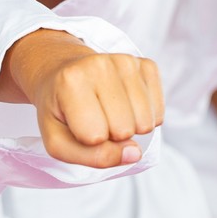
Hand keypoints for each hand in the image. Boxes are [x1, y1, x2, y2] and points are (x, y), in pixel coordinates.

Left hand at [3, 30, 162, 168]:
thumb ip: (92, 157)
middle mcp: (100, 65)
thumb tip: (135, 153)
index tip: (77, 124)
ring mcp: (127, 61)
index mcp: (70, 81)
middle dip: (111, 135)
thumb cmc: (60, 111)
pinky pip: (158, 112)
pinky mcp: (147, 65)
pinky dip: (144, 117)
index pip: (95, 137)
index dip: (88, 141)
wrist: (64, 72)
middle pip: (124, 130)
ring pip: (145, 123)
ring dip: (129, 127)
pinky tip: (125, 104)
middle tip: (94, 118)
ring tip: (109, 111)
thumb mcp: (58, 142)